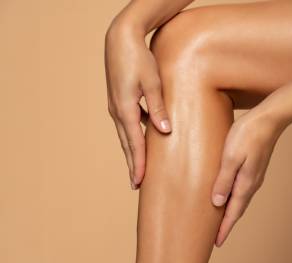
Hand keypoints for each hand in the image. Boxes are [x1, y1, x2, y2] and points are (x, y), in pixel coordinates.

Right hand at [105, 16, 170, 189]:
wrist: (120, 39)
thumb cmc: (138, 58)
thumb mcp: (152, 82)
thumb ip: (158, 107)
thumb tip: (165, 131)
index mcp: (125, 109)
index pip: (133, 144)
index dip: (137, 164)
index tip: (139, 182)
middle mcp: (117, 111)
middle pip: (126, 144)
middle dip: (132, 164)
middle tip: (136, 184)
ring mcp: (116, 106)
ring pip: (125, 135)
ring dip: (131, 151)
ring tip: (138, 166)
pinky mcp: (119, 100)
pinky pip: (127, 124)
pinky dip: (133, 136)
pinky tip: (143, 139)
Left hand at [211, 107, 286, 246]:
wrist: (269, 119)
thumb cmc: (247, 135)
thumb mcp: (230, 157)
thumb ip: (223, 180)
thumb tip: (217, 203)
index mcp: (245, 183)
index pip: (233, 212)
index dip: (224, 228)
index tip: (217, 242)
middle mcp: (251, 183)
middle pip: (237, 209)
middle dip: (227, 224)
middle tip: (217, 236)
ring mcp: (254, 175)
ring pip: (240, 199)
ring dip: (230, 211)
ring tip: (220, 219)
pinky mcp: (253, 167)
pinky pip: (241, 189)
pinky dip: (233, 198)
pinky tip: (228, 195)